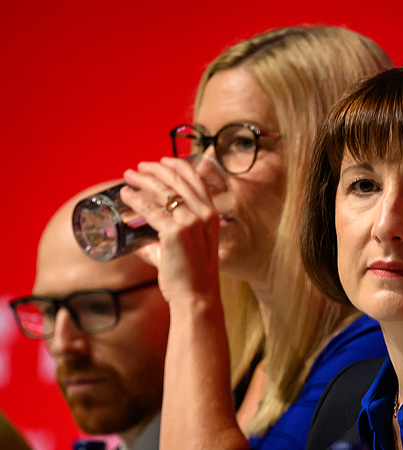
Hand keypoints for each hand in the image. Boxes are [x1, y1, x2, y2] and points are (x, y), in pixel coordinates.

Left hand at [120, 157, 219, 303]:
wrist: (197, 296)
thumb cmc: (191, 276)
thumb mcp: (186, 249)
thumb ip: (165, 241)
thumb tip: (142, 242)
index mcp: (211, 215)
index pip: (196, 180)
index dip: (179, 166)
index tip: (163, 161)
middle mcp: (204, 214)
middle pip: (177, 181)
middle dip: (156, 170)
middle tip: (138, 168)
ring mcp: (191, 222)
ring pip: (163, 192)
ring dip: (143, 180)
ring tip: (128, 176)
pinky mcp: (174, 232)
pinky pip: (150, 210)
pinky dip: (135, 200)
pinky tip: (125, 195)